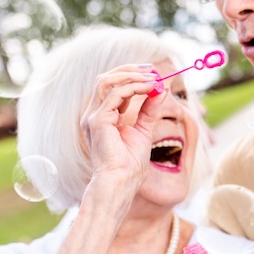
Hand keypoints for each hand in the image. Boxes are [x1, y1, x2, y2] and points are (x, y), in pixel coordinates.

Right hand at [80, 64, 165, 189]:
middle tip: (152, 70)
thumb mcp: (144, 130)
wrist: (121, 182)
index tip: (152, 74)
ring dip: (132, 76)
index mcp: (102, 116)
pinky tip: (150, 88)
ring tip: (153, 79)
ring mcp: (93, 116)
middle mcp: (94, 114)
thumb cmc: (130, 164)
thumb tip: (160, 90)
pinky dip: (134, 87)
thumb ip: (148, 110)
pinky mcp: (98, 120)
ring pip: (107, 81)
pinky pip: (115, 94)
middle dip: (130, 70)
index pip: (111, 86)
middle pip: (106, 78)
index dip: (131, 75)